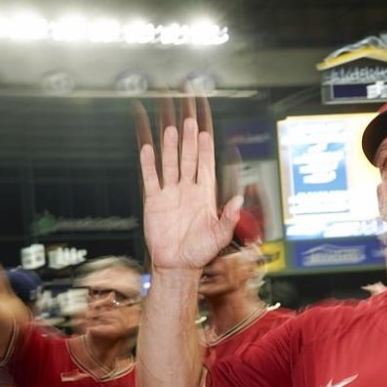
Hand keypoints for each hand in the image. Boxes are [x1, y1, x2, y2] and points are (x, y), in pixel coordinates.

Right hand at [136, 93, 242, 270]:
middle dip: (189, 141)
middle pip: (188, 159)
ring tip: (172, 130)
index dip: (205, 149)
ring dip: (171, 148)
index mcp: (204, 196)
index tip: (205, 132)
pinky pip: (151, 178)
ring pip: (170, 164)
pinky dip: (148, 164)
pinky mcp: (154, 201)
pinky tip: (147, 149)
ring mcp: (170, 193)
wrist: (177, 266)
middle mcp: (187, 190)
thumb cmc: (199, 252)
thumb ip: (229, 217)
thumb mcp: (220, 236)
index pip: (205, 166)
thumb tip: (239, 201)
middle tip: (189, 121)